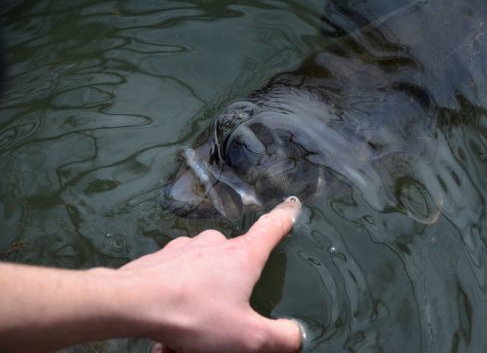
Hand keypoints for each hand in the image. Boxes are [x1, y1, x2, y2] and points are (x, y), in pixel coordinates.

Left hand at [120, 197, 302, 351]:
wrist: (132, 304)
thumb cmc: (193, 315)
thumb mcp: (247, 337)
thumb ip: (280, 337)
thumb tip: (296, 335)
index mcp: (243, 255)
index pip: (272, 228)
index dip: (285, 218)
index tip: (291, 207)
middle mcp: (216, 244)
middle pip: (236, 264)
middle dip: (232, 293)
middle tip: (218, 328)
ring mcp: (187, 248)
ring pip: (205, 275)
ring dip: (202, 302)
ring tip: (188, 335)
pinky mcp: (163, 258)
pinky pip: (179, 279)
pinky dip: (179, 301)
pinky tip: (169, 327)